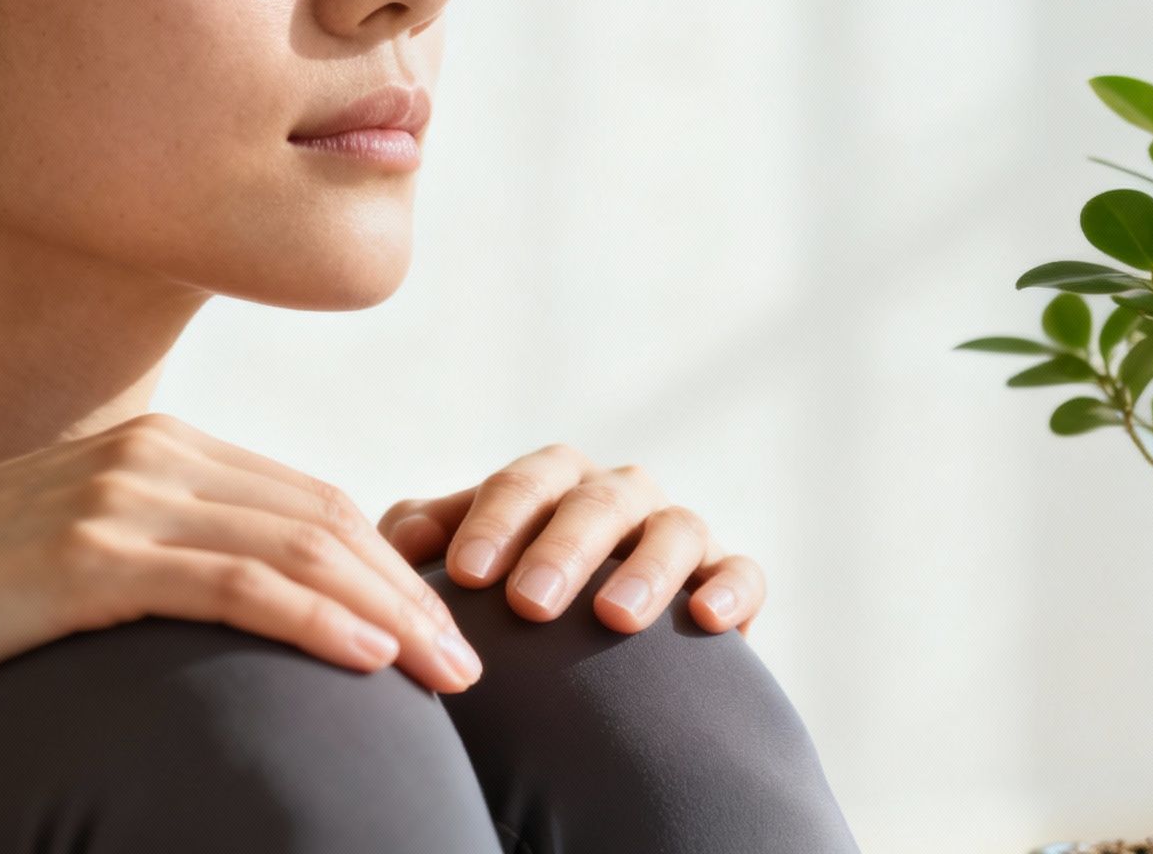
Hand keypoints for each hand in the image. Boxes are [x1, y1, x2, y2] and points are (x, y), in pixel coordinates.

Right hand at [0, 413, 485, 735]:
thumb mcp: (83, 557)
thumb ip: (162, 553)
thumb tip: (238, 594)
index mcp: (160, 448)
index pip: (312, 502)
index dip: (388, 560)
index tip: (439, 620)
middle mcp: (153, 457)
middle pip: (326, 518)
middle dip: (410, 589)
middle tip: (469, 656)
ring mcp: (123, 498)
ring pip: (300, 547)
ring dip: (389, 612)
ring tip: (447, 672)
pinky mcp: (92, 556)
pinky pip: (238, 585)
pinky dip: (317, 619)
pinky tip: (371, 660)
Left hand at [375, 443, 764, 636]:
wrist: (568, 669)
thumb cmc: (496, 607)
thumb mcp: (450, 568)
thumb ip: (419, 542)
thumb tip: (408, 542)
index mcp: (551, 483)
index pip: (523, 484)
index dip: (495, 523)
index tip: (465, 576)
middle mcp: (618, 497)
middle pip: (599, 501)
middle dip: (564, 548)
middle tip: (530, 603)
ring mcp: (676, 535)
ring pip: (677, 528)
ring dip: (647, 567)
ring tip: (613, 617)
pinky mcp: (728, 580)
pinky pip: (744, 572)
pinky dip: (732, 588)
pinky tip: (706, 621)